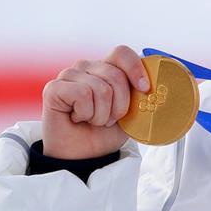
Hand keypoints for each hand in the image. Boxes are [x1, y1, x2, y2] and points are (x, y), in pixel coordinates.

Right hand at [41, 45, 149, 159]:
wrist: (84, 156)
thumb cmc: (105, 133)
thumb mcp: (132, 113)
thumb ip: (141, 95)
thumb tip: (156, 85)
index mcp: (106, 68)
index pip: (122, 53)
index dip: (135, 69)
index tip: (144, 89)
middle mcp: (86, 67)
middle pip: (115, 75)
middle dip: (119, 105)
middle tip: (109, 119)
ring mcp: (68, 75)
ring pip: (100, 88)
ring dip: (102, 114)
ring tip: (92, 120)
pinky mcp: (54, 88)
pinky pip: (82, 94)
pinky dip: (86, 113)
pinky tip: (77, 118)